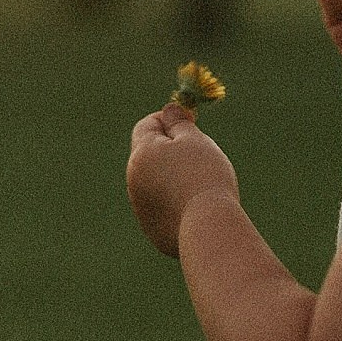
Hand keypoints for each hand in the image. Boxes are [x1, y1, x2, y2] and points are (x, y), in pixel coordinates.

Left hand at [127, 104, 238, 257]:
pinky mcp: (153, 230)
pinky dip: (177, 203)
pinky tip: (197, 207)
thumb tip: (169, 110)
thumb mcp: (194, 140)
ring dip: (174, 178)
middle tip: (201, 153)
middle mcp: (134, 181)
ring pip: (157, 183)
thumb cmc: (203, 176)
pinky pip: (164, 208)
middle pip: (150, 156)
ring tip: (202, 184)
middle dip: (172, 150)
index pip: (146, 126)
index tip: (191, 122)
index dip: (168, 119)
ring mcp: (142, 208)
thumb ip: (178, 123)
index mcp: (141, 154)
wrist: (207, 228)